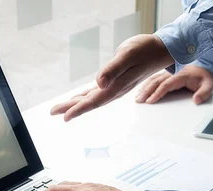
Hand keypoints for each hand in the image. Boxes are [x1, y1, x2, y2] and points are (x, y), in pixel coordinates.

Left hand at [50, 34, 172, 121]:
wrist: (159, 50)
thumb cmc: (144, 50)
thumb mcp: (128, 55)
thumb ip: (113, 69)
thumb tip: (99, 83)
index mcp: (116, 86)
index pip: (94, 101)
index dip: (78, 109)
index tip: (65, 116)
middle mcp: (114, 90)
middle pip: (89, 102)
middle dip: (71, 108)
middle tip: (53, 112)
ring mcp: (115, 87)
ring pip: (91, 99)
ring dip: (76, 104)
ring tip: (60, 109)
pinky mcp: (115, 82)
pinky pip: (96, 93)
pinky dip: (85, 97)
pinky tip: (78, 99)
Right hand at [135, 65, 212, 104]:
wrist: (203, 64)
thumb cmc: (203, 76)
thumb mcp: (209, 84)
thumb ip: (204, 93)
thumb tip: (196, 100)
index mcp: (181, 76)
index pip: (166, 85)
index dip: (157, 93)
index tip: (150, 101)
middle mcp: (172, 73)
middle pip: (156, 82)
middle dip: (146, 92)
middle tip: (139, 101)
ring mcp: (167, 73)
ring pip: (153, 80)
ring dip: (144, 88)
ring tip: (137, 97)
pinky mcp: (165, 74)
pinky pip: (153, 78)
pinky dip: (146, 84)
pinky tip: (141, 90)